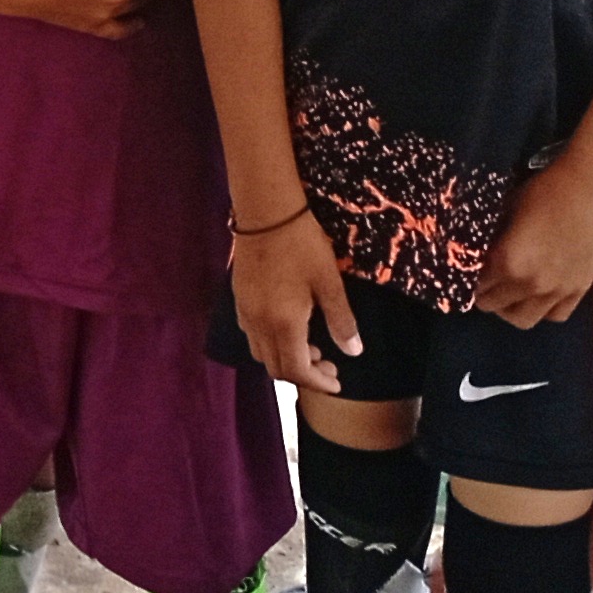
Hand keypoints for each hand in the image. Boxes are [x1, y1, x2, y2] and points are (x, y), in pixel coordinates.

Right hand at [228, 205, 359, 394]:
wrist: (266, 211)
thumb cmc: (302, 244)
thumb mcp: (329, 282)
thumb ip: (340, 320)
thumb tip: (353, 351)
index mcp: (283, 324)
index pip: (298, 371)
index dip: (319, 382)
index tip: (337, 382)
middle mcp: (259, 324)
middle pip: (276, 368)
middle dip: (304, 374)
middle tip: (328, 363)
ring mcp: (245, 310)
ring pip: (260, 353)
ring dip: (285, 358)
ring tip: (309, 346)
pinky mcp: (239, 297)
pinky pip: (251, 334)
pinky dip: (269, 342)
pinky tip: (285, 326)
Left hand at [470, 161, 592, 325]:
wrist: (592, 190)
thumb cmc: (545, 192)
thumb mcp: (507, 213)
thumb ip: (496, 242)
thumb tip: (488, 256)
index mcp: (508, 264)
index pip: (480, 288)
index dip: (475, 281)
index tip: (475, 273)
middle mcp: (531, 285)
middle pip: (498, 308)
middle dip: (488, 297)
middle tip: (488, 285)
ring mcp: (557, 292)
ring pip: (525, 319)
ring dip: (512, 308)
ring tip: (511, 293)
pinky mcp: (579, 290)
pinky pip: (556, 315)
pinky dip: (543, 309)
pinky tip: (540, 294)